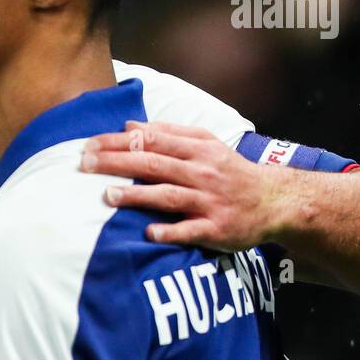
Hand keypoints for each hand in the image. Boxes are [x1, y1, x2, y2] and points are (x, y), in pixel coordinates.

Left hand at [80, 120, 290, 250]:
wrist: (275, 201)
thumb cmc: (230, 171)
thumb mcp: (206, 143)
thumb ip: (169, 132)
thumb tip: (129, 126)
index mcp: (197, 149)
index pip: (151, 140)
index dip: (117, 141)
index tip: (88, 145)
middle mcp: (201, 173)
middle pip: (154, 164)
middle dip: (117, 163)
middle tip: (85, 164)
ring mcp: (209, 202)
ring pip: (169, 196)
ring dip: (138, 196)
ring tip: (107, 196)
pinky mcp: (216, 229)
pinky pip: (190, 230)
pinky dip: (170, 232)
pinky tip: (149, 233)